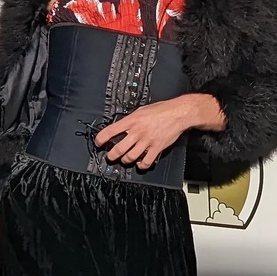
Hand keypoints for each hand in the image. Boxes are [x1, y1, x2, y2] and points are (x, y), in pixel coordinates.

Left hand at [93, 94, 223, 169]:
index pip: (110, 131)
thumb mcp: (140, 110)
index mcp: (131, 121)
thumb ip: (130, 120)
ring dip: (125, 160)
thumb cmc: (160, 110)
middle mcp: (137, 132)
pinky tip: (139, 163)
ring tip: (125, 160)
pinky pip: (146, 162)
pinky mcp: (156, 148)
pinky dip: (141, 165)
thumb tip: (121, 127)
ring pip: (130, 157)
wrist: (177, 113)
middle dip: (111, 155)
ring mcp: (147, 141)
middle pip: (118, 149)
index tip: (98, 143)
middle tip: (110, 156)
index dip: (101, 138)